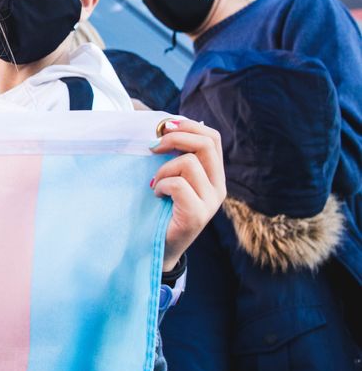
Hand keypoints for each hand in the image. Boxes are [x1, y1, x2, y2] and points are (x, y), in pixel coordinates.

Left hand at [149, 118, 225, 271]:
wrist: (158, 248)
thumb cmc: (159, 209)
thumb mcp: (168, 176)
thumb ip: (171, 154)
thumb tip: (156, 122)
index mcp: (214, 175)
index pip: (212, 138)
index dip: (189, 126)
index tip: (164, 125)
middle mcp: (218, 187)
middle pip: (206, 143)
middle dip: (175, 137)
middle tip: (153, 147)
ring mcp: (210, 202)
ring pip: (190, 163)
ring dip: (163, 169)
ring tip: (155, 184)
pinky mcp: (197, 215)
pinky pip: (179, 185)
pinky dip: (162, 185)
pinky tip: (156, 194)